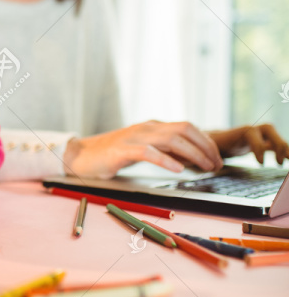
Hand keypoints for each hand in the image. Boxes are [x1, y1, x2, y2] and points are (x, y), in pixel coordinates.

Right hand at [63, 120, 223, 179]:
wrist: (80, 156)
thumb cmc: (112, 156)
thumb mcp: (143, 150)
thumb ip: (164, 151)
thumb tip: (190, 159)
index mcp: (153, 127)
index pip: (187, 127)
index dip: (206, 142)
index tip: (217, 158)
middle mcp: (146, 128)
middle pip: (184, 129)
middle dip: (205, 146)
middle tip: (216, 164)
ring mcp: (134, 137)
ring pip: (171, 139)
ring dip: (192, 154)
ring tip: (204, 167)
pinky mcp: (121, 150)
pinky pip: (148, 152)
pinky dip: (166, 160)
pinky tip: (178, 169)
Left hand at [208, 124, 288, 164]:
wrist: (210, 139)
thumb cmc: (205, 144)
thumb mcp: (205, 148)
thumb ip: (207, 152)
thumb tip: (209, 163)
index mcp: (234, 132)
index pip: (250, 133)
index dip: (257, 146)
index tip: (260, 162)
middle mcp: (248, 131)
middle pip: (267, 128)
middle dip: (276, 143)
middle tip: (278, 162)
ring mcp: (256, 136)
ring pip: (274, 136)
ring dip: (283, 147)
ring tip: (287, 162)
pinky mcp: (260, 142)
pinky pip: (275, 145)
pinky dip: (284, 151)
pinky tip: (288, 161)